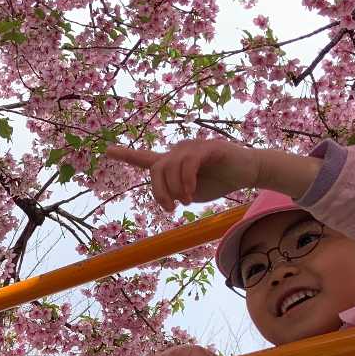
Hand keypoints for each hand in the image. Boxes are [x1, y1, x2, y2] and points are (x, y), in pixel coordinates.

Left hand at [107, 140, 264, 211]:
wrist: (247, 172)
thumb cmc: (219, 181)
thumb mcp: (191, 193)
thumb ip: (176, 192)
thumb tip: (168, 195)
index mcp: (173, 162)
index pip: (145, 157)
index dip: (126, 154)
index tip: (107, 150)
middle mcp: (178, 150)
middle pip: (156, 170)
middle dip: (159, 193)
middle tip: (171, 208)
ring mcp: (192, 147)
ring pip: (170, 167)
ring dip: (175, 189)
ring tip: (186, 201)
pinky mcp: (207, 147)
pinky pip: (188, 164)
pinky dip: (187, 181)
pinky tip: (191, 193)